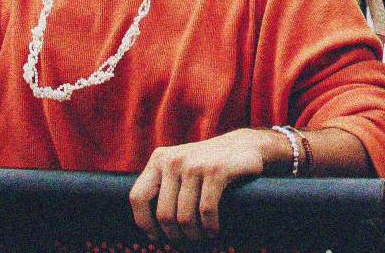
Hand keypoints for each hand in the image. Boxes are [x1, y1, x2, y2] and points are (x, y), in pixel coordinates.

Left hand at [128, 129, 272, 240]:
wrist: (246, 145)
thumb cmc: (209, 164)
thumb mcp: (180, 166)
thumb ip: (163, 186)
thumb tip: (150, 227)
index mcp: (159, 159)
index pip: (138, 197)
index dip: (144, 222)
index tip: (156, 236)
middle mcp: (173, 160)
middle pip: (163, 213)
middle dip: (174, 234)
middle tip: (185, 239)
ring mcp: (194, 165)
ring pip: (185, 216)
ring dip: (193, 234)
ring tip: (200, 237)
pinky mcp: (216, 171)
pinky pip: (206, 210)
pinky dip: (209, 226)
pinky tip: (212, 230)